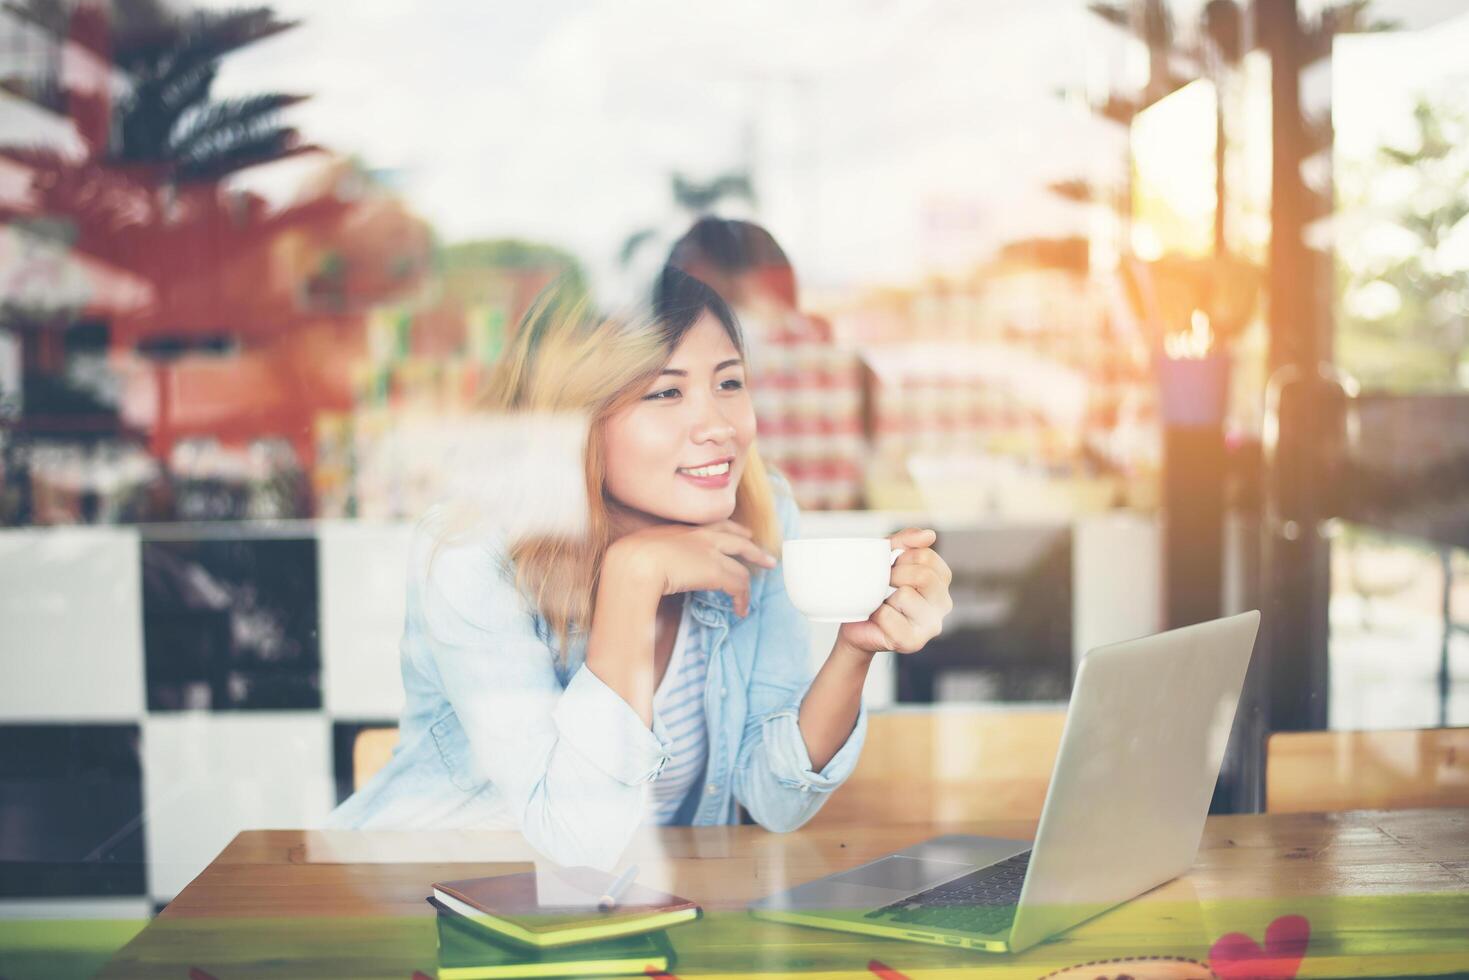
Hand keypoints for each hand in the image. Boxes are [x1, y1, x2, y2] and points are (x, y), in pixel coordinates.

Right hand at [607, 519, 776, 616]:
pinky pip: (739, 584)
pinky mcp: (716, 571)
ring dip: (750, 580)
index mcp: (681, 529)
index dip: (731, 531)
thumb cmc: (628, 560)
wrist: (635, 561)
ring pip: (742, 563)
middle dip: (753, 548)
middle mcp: (699, 536)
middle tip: (765, 556)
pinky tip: (741, 609)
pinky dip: (742, 598)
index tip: (742, 534)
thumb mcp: (640, 551)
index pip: (714, 526)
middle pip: (736, 539)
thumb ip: (651, 556)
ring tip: (753, 593)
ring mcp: (710, 552)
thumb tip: (647, 570)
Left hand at [836, 528, 951, 655]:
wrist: (856, 623)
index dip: (902, 557)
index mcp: (941, 581)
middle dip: (894, 575)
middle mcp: (943, 604)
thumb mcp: (886, 557)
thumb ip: (906, 541)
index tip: (891, 566)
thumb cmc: (874, 590)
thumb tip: (930, 535)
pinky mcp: (913, 642)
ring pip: (906, 596)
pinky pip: (889, 617)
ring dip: (884, 597)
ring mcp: (931, 625)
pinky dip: (876, 614)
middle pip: (924, 576)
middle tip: (883, 584)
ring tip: (882, 604)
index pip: (927, 556)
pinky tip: (877, 619)